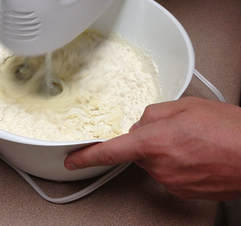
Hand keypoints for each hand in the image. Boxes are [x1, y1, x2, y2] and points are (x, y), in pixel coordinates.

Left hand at [64, 97, 240, 200]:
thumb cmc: (226, 129)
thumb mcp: (184, 106)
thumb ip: (153, 113)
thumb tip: (141, 122)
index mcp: (153, 142)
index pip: (110, 151)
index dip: (87, 155)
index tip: (73, 159)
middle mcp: (159, 166)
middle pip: (137, 151)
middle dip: (146, 140)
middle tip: (171, 129)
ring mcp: (172, 182)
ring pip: (153, 162)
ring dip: (162, 151)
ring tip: (189, 140)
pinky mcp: (183, 191)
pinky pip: (168, 173)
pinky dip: (174, 162)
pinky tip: (194, 153)